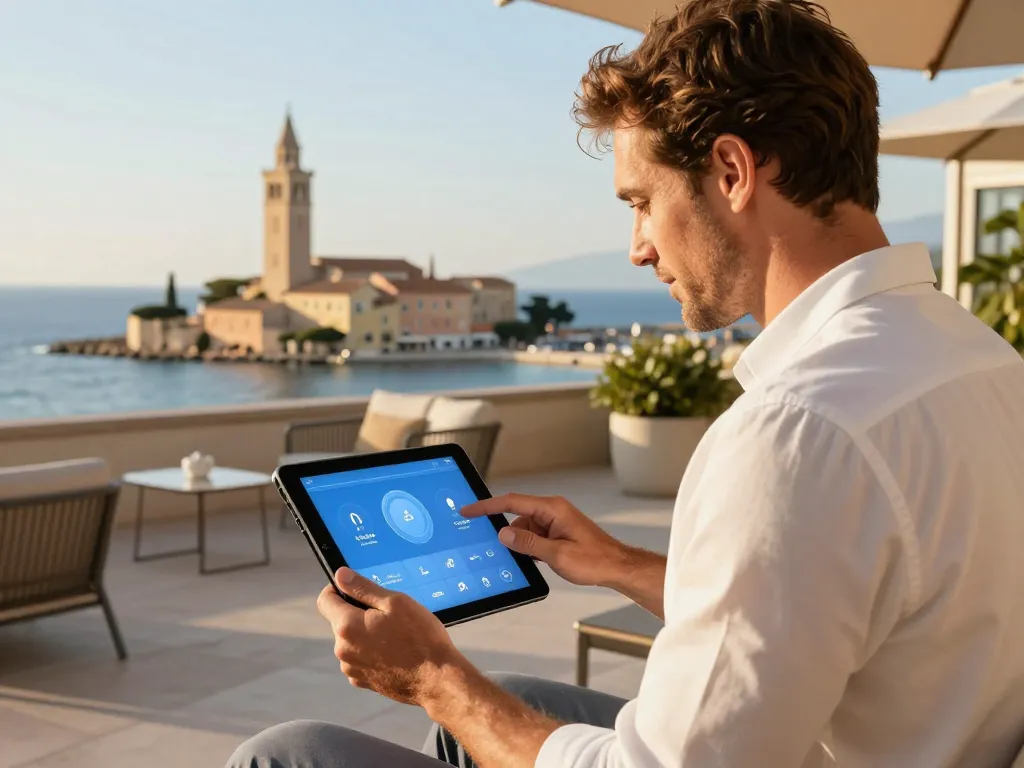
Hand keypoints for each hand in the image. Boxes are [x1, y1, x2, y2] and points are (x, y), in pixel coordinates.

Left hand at [317, 568, 463, 705]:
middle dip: (357, 613)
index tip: (355, 588)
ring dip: (365, 633)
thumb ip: (363, 588)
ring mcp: (352, 668)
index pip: (325, 600)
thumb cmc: (420, 637)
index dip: (338, 589)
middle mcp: (343, 650)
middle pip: (340, 621)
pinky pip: (359, 658)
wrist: (436, 679)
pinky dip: (371, 652)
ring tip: (394, 635)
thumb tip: (340, 575)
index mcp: (347, 626)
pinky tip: (394, 652)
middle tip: (388, 614)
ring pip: (351, 640)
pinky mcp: (362, 681)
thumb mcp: (395, 602)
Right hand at [460, 493, 627, 587]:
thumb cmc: (595, 559)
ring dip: (521, 546)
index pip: (511, 502)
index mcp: (552, 508)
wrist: (617, 567)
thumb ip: (528, 544)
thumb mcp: (557, 555)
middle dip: (506, 535)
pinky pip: (534, 537)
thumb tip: (503, 535)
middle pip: (516, 518)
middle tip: (495, 549)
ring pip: (524, 530)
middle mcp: (552, 511)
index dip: (486, 506)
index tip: (468, 509)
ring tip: (531, 562)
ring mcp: (555, 522)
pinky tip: (532, 561)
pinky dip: (529, 548)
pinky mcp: (557, 533)